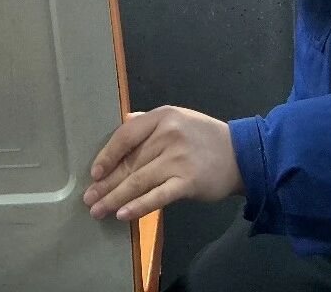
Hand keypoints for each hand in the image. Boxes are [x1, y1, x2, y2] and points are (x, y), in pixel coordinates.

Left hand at [83, 107, 243, 221]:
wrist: (241, 155)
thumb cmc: (206, 138)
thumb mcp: (180, 118)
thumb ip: (151, 120)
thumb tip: (126, 120)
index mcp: (163, 117)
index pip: (126, 135)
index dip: (107, 155)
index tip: (95, 173)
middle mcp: (168, 135)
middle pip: (129, 162)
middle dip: (106, 183)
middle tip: (89, 199)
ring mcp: (178, 159)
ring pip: (138, 181)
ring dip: (114, 198)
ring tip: (98, 210)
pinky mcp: (188, 181)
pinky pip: (157, 196)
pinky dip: (138, 206)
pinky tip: (123, 215)